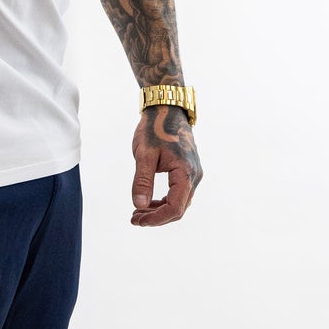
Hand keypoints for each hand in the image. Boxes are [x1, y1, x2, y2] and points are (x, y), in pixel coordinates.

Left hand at [130, 106, 201, 226]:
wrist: (167, 108)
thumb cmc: (155, 128)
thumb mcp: (144, 155)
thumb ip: (142, 181)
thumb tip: (139, 205)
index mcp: (186, 173)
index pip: (175, 208)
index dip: (156, 219)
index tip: (137, 219)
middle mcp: (194, 176)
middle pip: (178, 209)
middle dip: (156, 217)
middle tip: (134, 218)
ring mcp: (193, 173)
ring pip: (179, 202)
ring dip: (160, 210)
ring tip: (138, 211)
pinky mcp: (188, 170)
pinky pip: (179, 193)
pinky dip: (164, 201)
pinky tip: (149, 202)